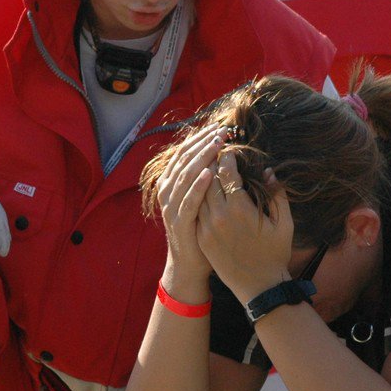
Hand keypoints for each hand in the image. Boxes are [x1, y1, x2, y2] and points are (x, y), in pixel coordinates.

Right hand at [153, 129, 226, 291]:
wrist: (189, 264)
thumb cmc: (199, 229)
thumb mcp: (200, 200)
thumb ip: (205, 178)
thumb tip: (219, 154)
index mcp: (172, 183)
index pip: (184, 153)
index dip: (199, 138)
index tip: (218, 126)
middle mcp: (168, 191)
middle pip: (184, 160)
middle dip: (203, 143)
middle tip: (222, 130)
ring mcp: (171, 207)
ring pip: (185, 176)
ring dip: (202, 158)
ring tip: (218, 144)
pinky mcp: (179, 223)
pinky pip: (189, 201)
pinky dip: (198, 186)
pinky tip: (209, 173)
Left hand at [197, 152, 293, 302]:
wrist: (259, 287)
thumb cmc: (275, 254)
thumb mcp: (284, 223)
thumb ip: (277, 195)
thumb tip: (268, 172)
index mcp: (240, 209)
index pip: (227, 172)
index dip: (227, 157)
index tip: (229, 149)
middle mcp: (220, 216)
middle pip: (209, 179)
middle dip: (212, 163)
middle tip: (216, 152)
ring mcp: (207, 227)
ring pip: (199, 193)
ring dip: (203, 179)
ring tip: (208, 168)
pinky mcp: (202, 237)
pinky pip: (196, 210)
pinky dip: (199, 197)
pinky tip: (204, 191)